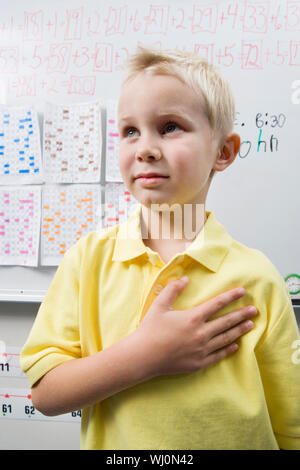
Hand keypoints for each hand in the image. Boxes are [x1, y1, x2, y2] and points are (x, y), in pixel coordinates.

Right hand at [137, 277, 256, 376]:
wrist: (143, 356)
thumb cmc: (150, 329)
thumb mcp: (159, 305)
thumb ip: (173, 289)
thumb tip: (185, 278)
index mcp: (192, 318)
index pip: (217, 304)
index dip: (230, 297)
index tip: (242, 291)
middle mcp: (200, 333)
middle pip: (226, 322)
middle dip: (242, 314)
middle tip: (255, 310)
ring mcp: (201, 350)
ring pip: (225, 338)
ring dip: (239, 331)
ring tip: (250, 325)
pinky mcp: (198, 363)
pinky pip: (218, 355)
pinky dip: (228, 349)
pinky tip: (236, 345)